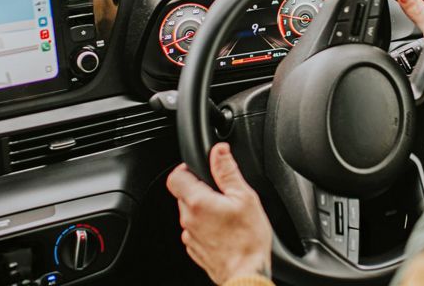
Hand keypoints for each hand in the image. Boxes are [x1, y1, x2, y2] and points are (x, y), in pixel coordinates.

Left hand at [167, 143, 272, 283]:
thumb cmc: (248, 239)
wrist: (246, 274)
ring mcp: (190, 236)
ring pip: (191, 213)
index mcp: (197, 202)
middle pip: (184, 194)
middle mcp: (188, 219)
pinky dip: (207, 226)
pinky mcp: (195, 249)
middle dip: (202, 190)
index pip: (176, 176)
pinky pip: (196, 230)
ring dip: (205, 209)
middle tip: (224, 195)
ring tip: (228, 214)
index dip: (187, 169)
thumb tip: (219, 151)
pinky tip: (226, 230)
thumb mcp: (244, 197)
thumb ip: (227, 171)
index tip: (202, 170)